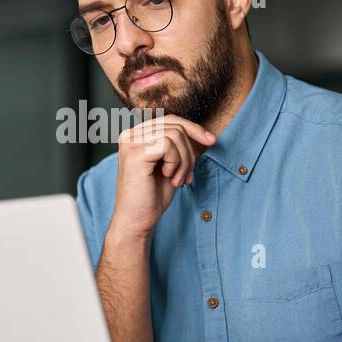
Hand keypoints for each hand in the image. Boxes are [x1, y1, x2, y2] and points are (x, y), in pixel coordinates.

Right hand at [108, 115, 214, 240]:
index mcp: (136, 135)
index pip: (170, 120)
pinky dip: (175, 162)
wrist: (137, 221)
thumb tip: (203, 134)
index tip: (212, 141)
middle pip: (175, 126)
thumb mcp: (170, 166)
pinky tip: (168, 177)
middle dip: (189, 153)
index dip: (193, 128)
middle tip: (186, 177)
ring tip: (177, 180)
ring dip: (184, 161)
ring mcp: (130, 142)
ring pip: (174, 135)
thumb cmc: (152, 197)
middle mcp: (130, 135)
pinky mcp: (134, 153)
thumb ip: (178, 147)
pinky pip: (167, 145)